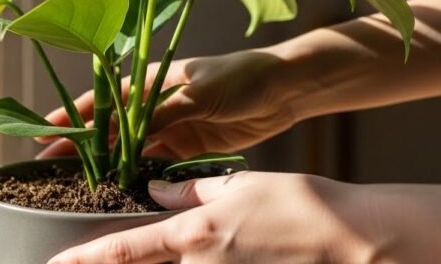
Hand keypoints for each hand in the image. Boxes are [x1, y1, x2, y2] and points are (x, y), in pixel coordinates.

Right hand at [37, 49, 300, 158]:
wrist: (283, 89)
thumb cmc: (240, 77)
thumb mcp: (197, 93)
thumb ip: (161, 114)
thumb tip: (126, 132)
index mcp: (149, 81)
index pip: (101, 99)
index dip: (71, 115)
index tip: (42, 130)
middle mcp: (153, 104)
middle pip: (108, 128)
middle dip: (79, 145)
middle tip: (47, 167)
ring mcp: (170, 126)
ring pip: (128, 149)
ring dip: (105, 164)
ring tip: (75, 184)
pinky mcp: (188, 146)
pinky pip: (154, 163)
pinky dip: (137, 176)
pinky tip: (120, 191)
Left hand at [47, 171, 386, 263]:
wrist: (356, 243)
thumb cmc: (304, 206)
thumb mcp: (242, 185)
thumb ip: (193, 191)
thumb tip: (156, 189)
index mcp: (194, 235)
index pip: (123, 252)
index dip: (84, 260)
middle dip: (126, 262)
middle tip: (142, 245)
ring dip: (170, 262)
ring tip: (212, 239)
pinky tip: (234, 252)